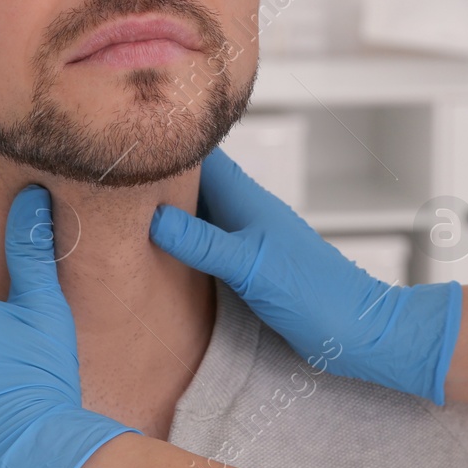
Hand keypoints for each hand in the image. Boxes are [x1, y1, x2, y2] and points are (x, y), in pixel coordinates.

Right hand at [148, 147, 460, 403]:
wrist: (359, 332)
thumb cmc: (314, 294)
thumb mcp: (250, 267)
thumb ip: (202, 242)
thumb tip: (149, 216)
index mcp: (247, 199)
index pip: (198, 155)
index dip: (164, 143)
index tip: (119, 135)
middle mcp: (245, 211)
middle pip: (193, 180)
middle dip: (156, 175)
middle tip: (108, 174)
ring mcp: (246, 237)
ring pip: (199, 210)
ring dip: (167, 207)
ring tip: (121, 208)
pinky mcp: (247, 265)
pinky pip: (206, 240)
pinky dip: (182, 238)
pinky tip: (159, 250)